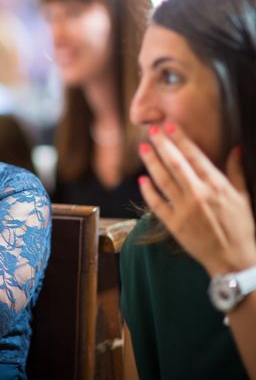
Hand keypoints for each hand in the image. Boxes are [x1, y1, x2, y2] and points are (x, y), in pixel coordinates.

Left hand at [138, 122, 255, 275]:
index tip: (170, 125)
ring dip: (151, 162)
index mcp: (216, 186)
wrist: (234, 259)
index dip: (181, 139)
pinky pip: (157, 204)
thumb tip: (235, 147)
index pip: (195, 156)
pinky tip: (142, 180)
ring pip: (163, 180)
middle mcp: (198, 194)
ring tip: (143, 148)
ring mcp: (184, 209)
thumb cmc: (241, 227)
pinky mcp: (174, 224)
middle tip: (152, 130)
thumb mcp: (243, 197)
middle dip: (162, 145)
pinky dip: (148, 191)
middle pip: (175, 164)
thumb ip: (236, 171)